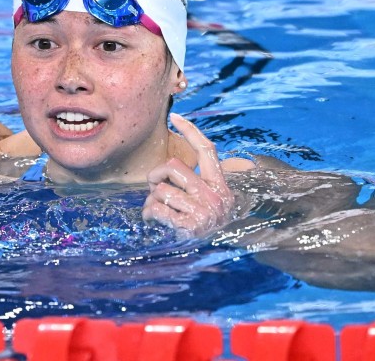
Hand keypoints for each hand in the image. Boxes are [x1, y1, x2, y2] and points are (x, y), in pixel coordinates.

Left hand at [142, 113, 235, 237]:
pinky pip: (155, 209)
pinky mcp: (189, 227)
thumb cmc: (209, 224)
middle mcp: (215, 196)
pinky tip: (154, 220)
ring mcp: (203, 212)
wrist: (221, 256)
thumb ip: (207, 181)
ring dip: (150, 201)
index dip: (190, 131)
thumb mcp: (215, 201)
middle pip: (172, 167)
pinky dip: (148, 214)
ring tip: (157, 210)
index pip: (207, 150)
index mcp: (220, 185)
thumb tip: (226, 163)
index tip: (174, 116)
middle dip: (156, 176)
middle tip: (156, 190)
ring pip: (160, 190)